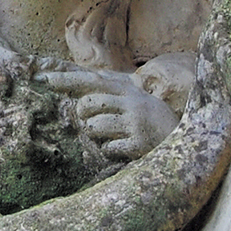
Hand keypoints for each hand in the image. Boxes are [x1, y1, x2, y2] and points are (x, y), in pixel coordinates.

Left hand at [39, 68, 178, 162]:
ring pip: (93, 126)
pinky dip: (111, 150)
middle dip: (83, 114)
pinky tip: (125, 147)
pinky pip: (107, 148)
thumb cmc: (152, 122)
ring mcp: (135, 122)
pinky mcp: (138, 142)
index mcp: (128, 90)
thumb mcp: (134, 102)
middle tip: (93, 120)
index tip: (42, 79)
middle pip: (88, 102)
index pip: (90, 81)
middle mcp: (131, 102)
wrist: (187, 141)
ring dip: (96, 134)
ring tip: (114, 135)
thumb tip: (78, 97)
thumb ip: (110, 97)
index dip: (66, 79)